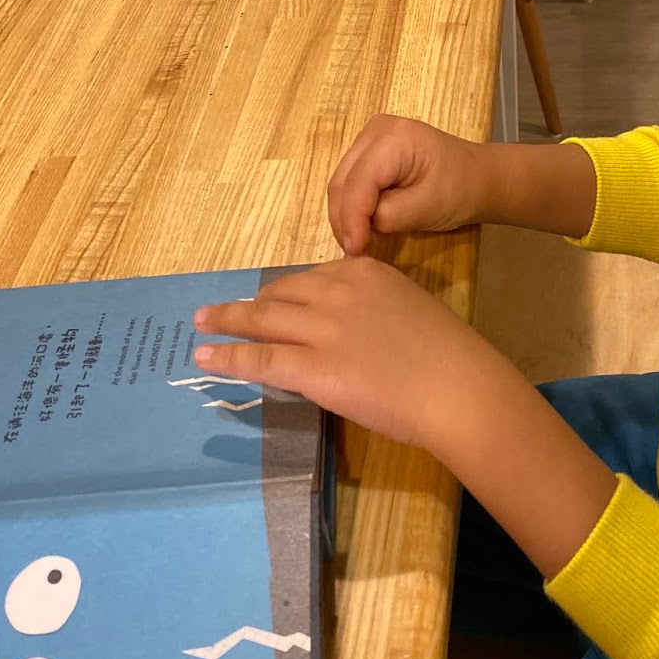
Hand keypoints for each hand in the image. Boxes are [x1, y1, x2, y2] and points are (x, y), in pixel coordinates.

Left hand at [194, 255, 521, 453]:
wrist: (457, 386)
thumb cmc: (448, 356)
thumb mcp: (409, 309)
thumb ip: (373, 309)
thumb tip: (349, 330)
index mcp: (363, 272)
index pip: (310, 278)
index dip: (283, 293)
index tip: (268, 301)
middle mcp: (337, 291)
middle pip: (279, 293)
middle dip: (248, 304)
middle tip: (221, 310)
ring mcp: (322, 328)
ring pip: (261, 319)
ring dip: (226, 320)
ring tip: (201, 323)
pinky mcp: (313, 367)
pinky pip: (261, 358)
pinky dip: (229, 356)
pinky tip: (206, 358)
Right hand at [328, 115, 488, 252]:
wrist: (478, 177)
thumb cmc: (460, 190)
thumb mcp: (429, 207)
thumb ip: (390, 216)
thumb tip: (359, 228)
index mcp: (393, 137)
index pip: (358, 182)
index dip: (351, 219)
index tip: (354, 251)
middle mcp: (375, 131)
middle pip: (342, 181)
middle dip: (344, 219)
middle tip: (355, 251)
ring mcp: (370, 138)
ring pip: (341, 183)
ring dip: (346, 214)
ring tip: (360, 241)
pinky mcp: (369, 151)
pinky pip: (350, 181)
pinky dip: (353, 206)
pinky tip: (364, 225)